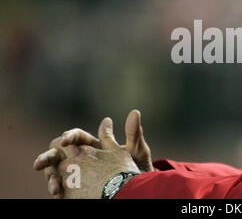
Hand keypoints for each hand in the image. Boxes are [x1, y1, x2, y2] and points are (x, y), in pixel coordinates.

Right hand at [33, 110, 152, 197]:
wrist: (136, 190)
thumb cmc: (137, 168)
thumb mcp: (137, 151)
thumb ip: (133, 133)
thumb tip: (135, 112)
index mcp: (95, 144)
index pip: (77, 136)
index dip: (69, 136)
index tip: (66, 141)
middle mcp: (82, 156)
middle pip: (59, 151)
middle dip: (48, 156)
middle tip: (39, 164)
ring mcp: (77, 172)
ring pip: (56, 169)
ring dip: (50, 175)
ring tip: (53, 187)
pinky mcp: (75, 186)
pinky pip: (61, 185)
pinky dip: (56, 188)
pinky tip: (57, 194)